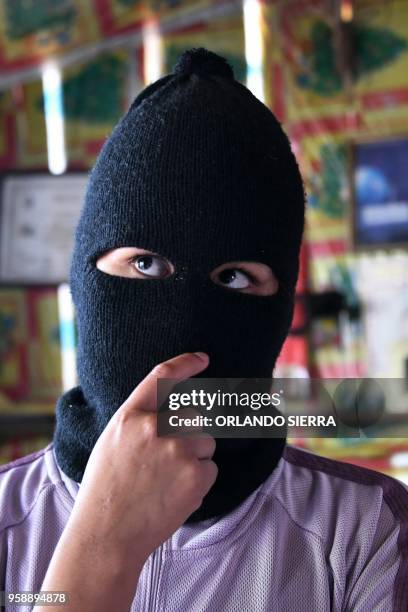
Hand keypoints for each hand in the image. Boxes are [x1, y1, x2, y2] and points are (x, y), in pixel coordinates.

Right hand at [66, 352, 216, 564]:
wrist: (108, 534)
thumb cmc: (107, 488)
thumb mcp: (113, 441)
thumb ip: (141, 419)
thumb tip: (172, 407)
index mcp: (131, 416)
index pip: (162, 377)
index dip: (186, 363)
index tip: (202, 359)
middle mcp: (156, 428)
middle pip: (194, 415)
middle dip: (190, 434)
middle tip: (168, 460)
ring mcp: (178, 451)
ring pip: (206, 442)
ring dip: (195, 458)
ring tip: (167, 480)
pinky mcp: (196, 475)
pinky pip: (211, 468)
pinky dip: (199, 480)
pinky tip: (175, 494)